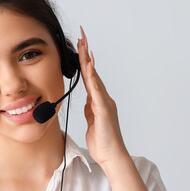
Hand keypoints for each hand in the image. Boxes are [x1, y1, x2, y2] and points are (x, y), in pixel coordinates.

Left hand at [77, 26, 129, 167]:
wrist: (110, 154)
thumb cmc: (102, 139)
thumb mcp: (92, 119)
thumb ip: (90, 108)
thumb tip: (87, 100)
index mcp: (97, 99)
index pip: (88, 76)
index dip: (83, 61)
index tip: (79, 46)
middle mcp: (102, 97)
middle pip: (92, 71)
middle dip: (86, 53)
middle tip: (82, 36)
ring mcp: (103, 102)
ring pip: (94, 77)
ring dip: (88, 60)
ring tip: (84, 44)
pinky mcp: (103, 110)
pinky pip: (96, 90)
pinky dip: (93, 77)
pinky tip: (89, 66)